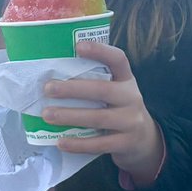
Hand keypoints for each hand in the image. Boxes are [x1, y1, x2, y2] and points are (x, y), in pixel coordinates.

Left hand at [41, 41, 165, 186]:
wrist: (144, 140)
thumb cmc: (118, 108)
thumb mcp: (116, 91)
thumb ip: (94, 82)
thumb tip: (53, 76)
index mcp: (126, 79)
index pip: (118, 59)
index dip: (100, 51)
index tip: (78, 46)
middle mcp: (131, 97)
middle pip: (102, 90)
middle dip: (72, 89)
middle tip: (48, 88)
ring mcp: (131, 121)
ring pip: (99, 118)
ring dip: (70, 116)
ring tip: (47, 114)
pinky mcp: (126, 143)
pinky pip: (100, 144)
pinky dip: (78, 144)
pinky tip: (60, 142)